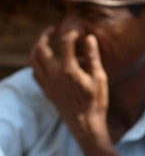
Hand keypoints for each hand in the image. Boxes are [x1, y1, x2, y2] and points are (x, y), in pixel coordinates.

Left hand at [30, 26, 109, 143]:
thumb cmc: (96, 102)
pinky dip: (37, 62)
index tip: (78, 34)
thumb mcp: (99, 78)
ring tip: (45, 42)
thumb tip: (89, 38)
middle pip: (40, 48)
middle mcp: (54, 75)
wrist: (86, 124)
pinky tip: (46, 61)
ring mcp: (48, 83)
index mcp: (69, 70)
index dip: (71, 34)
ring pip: (33, 59)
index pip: (65, 43)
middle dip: (45, 35)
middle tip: (53, 30)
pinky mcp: (46, 90)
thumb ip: (92, 57)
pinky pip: (35, 72)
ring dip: (37, 47)